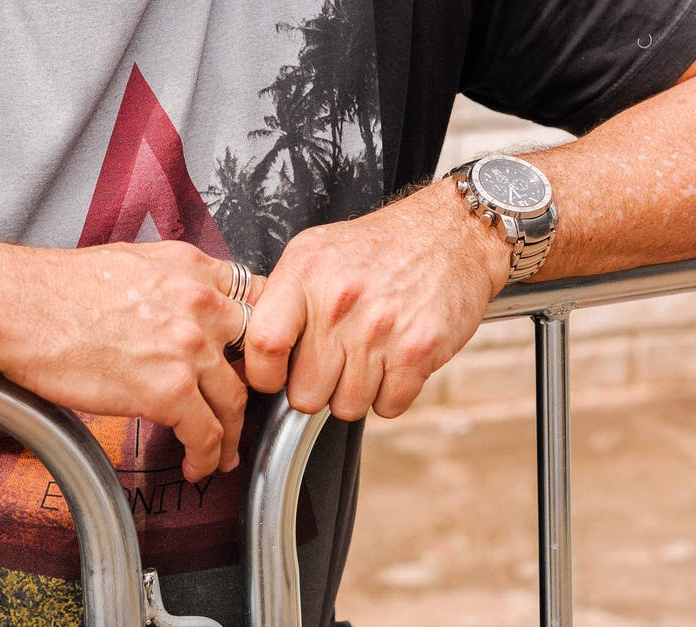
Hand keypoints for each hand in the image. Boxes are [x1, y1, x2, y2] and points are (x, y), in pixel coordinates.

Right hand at [0, 239, 262, 481]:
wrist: (20, 307)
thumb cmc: (56, 288)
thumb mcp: (132, 261)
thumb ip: (172, 282)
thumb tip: (180, 306)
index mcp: (193, 268)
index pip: (258, 298)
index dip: (264, 333)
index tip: (259, 358)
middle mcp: (201, 303)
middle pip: (254, 354)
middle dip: (253, 387)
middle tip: (244, 408)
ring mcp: (189, 347)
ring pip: (235, 400)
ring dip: (232, 433)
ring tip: (223, 451)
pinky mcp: (169, 389)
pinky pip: (206, 434)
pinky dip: (207, 456)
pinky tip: (198, 464)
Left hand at [244, 179, 510, 419]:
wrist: (451, 234)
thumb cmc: (379, 249)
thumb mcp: (315, 252)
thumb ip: (280, 299)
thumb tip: (244, 350)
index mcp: (304, 274)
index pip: (263, 346)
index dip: (264, 375)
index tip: (274, 375)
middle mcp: (339, 301)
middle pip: (305, 393)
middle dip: (317, 388)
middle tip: (332, 363)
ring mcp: (380, 329)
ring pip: (347, 406)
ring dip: (356, 392)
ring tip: (367, 356)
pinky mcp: (418, 350)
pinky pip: (388, 406)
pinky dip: (391, 394)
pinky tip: (393, 361)